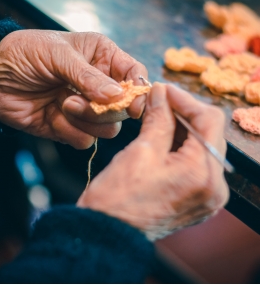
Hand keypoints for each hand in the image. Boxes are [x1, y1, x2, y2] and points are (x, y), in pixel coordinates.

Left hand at [0, 30, 147, 148]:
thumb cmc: (26, 54)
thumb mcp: (58, 54)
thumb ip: (89, 76)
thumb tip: (119, 95)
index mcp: (102, 59)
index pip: (134, 76)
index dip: (139, 91)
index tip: (133, 106)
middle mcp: (99, 87)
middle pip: (123, 109)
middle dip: (101, 109)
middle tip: (72, 99)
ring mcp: (86, 110)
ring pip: (107, 129)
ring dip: (84, 120)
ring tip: (61, 104)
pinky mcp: (71, 128)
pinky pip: (85, 141)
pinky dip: (69, 132)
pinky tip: (52, 117)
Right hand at [77, 83, 228, 239]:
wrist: (108, 232)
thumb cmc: (118, 197)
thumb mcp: (141, 150)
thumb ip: (158, 118)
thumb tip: (161, 93)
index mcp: (202, 174)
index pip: (208, 120)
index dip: (185, 100)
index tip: (164, 90)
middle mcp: (213, 188)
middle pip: (208, 134)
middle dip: (184, 113)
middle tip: (160, 101)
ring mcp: (207, 196)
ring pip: (202, 147)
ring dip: (182, 128)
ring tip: (159, 117)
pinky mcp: (197, 199)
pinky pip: (196, 163)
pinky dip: (182, 146)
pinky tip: (164, 136)